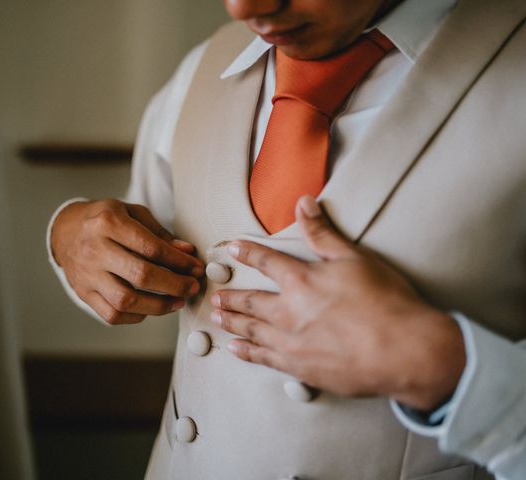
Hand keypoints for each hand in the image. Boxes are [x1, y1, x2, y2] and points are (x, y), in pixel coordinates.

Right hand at [51, 199, 203, 323]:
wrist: (66, 231)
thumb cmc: (104, 220)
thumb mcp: (132, 214)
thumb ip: (160, 234)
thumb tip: (187, 253)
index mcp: (108, 223)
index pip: (152, 248)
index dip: (179, 262)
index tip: (196, 269)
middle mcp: (95, 249)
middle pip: (141, 275)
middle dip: (174, 285)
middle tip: (192, 287)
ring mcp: (87, 274)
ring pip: (126, 300)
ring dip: (158, 306)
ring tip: (177, 302)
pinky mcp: (83, 293)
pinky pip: (112, 315)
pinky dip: (136, 316)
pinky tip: (150, 308)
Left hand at [210, 195, 465, 410]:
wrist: (405, 352)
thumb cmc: (385, 302)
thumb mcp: (355, 259)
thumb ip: (323, 233)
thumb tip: (303, 202)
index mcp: (301, 281)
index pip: (266, 261)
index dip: (247, 252)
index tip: (231, 248)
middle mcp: (289, 312)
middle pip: (250, 301)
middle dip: (231, 297)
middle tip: (215, 296)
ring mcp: (291, 343)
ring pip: (251, 330)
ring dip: (232, 322)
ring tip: (218, 318)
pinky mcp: (300, 368)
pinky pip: (264, 359)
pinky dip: (247, 353)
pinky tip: (236, 349)